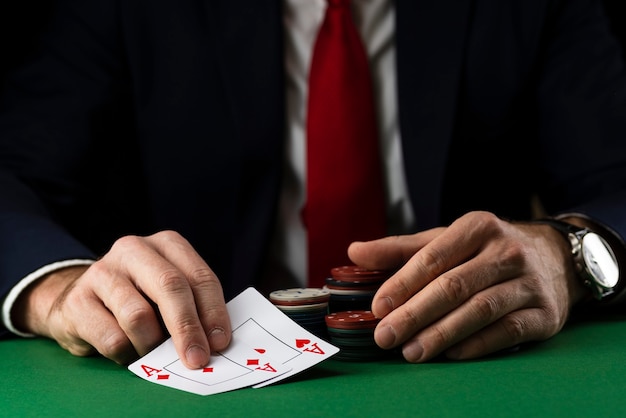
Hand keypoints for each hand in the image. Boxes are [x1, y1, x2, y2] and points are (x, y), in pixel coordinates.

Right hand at [12, 231, 230, 368]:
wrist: (82, 302)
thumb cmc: (141, 300)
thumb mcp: (169, 295)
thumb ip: (194, 309)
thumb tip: (215, 342)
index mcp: (167, 244)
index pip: (199, 277)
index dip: (213, 312)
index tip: (220, 343)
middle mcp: (134, 250)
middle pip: (170, 287)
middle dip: (188, 328)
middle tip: (197, 359)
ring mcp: (102, 271)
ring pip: (139, 316)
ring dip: (152, 345)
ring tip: (153, 354)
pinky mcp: (77, 300)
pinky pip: (112, 338)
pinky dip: (126, 354)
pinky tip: (127, 351)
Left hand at [348, 211, 588, 361]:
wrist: (554, 257)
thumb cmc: (486, 250)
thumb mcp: (447, 240)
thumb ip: (400, 249)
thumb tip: (354, 252)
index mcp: (477, 227)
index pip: (433, 257)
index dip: (403, 283)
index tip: (377, 307)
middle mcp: (506, 251)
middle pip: (453, 286)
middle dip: (414, 314)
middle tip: (385, 337)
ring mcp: (528, 282)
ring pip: (480, 310)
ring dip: (442, 334)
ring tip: (411, 352)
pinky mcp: (545, 313)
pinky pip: (508, 331)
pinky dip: (477, 345)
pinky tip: (451, 355)